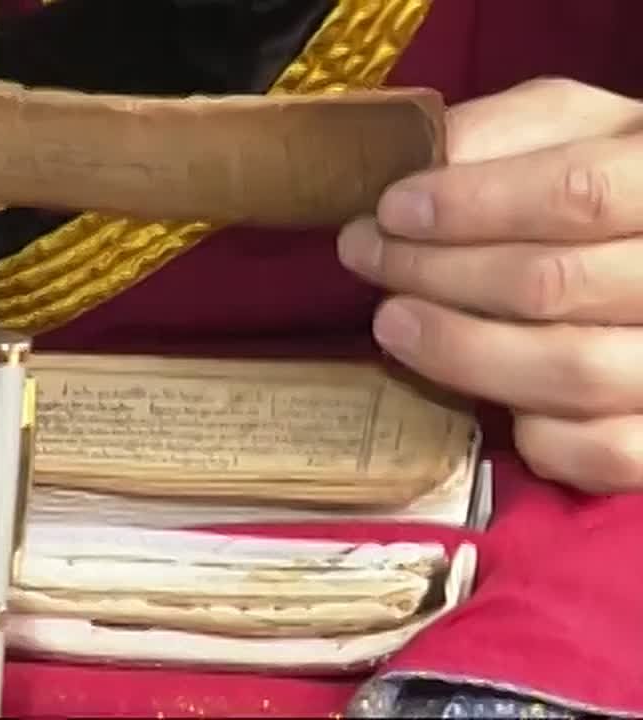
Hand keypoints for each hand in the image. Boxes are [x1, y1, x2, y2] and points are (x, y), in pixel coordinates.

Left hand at [337, 78, 642, 492]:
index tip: (390, 209)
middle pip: (553, 285)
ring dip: (459, 350)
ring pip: (572, 372)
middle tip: (365, 256)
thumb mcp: (573, 130)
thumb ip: (504, 133)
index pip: (578, 193)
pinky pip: (599, 452)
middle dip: (436, 272)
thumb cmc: (613, 182)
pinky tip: (486, 398)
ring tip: (392, 321)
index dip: (472, 204)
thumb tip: (422, 161)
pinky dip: (534, 432)